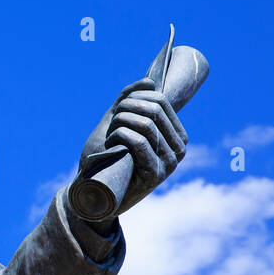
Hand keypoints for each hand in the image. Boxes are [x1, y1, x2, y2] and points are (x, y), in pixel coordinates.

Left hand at [77, 77, 188, 214]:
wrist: (94, 192)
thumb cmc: (106, 157)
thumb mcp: (116, 124)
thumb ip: (129, 101)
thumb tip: (149, 81)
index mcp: (176, 136)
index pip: (161, 100)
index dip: (134, 97)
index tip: (117, 109)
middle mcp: (179, 150)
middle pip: (154, 109)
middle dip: (125, 108)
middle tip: (111, 122)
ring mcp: (170, 164)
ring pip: (146, 124)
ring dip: (120, 123)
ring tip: (110, 135)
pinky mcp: (156, 175)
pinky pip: (140, 142)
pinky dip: (120, 136)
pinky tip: (110, 144)